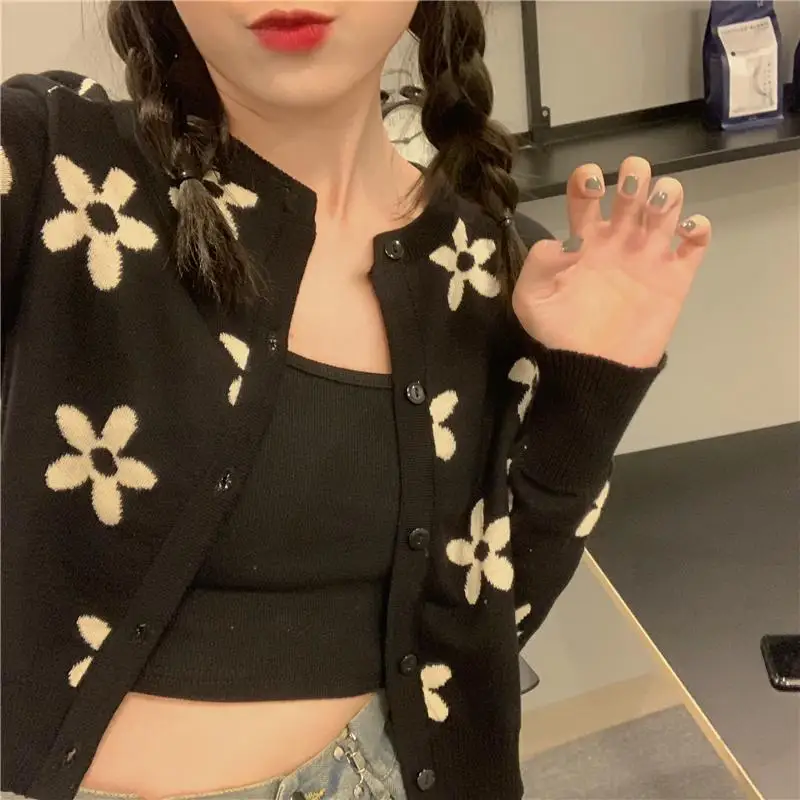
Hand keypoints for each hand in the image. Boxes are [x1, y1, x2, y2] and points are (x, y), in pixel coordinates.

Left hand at [512, 156, 710, 368]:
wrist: (593, 369)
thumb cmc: (559, 334)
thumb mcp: (532, 301)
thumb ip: (538, 265)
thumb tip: (559, 241)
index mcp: (583, 240)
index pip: (586, 195)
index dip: (587, 178)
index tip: (591, 183)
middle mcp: (617, 240)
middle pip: (632, 190)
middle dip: (634, 177)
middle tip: (629, 193)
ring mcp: (648, 256)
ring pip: (666, 206)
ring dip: (667, 194)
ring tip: (657, 208)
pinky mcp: (675, 277)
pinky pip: (695, 243)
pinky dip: (698, 229)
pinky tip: (686, 233)